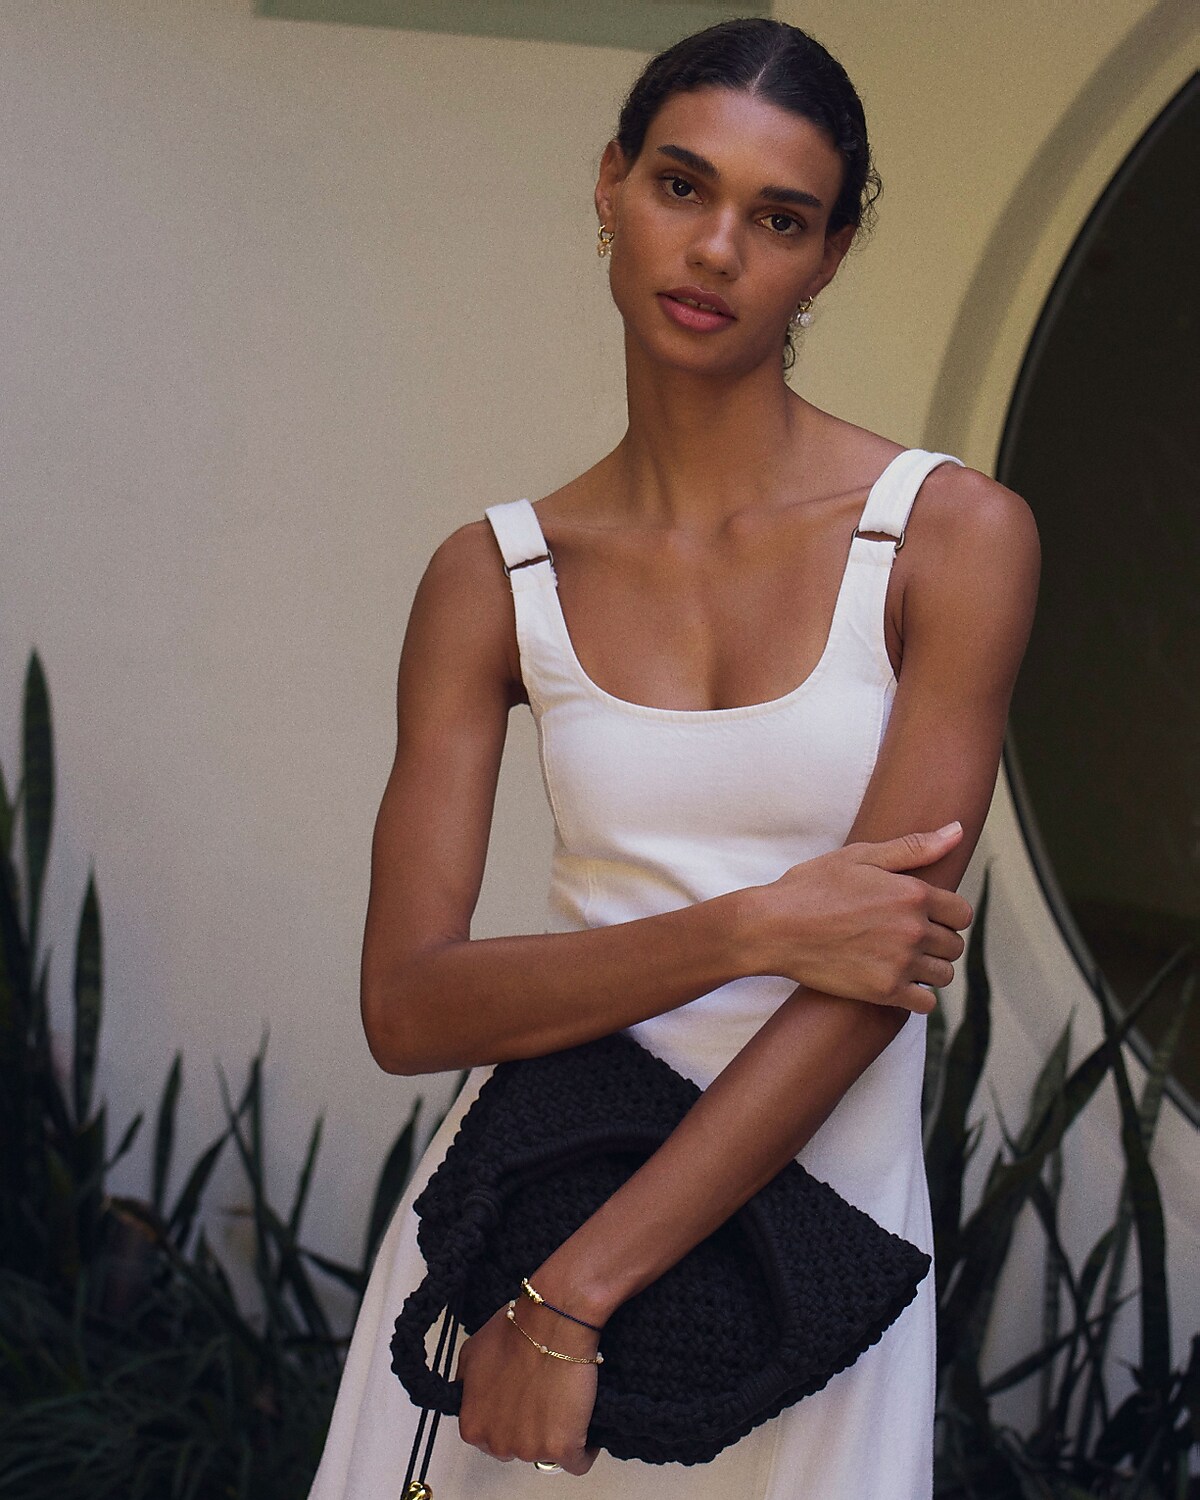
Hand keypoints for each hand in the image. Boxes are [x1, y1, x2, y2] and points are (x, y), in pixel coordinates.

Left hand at [456, 1297, 600, 1475]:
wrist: (551, 1324)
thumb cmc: (517, 1332)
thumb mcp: (472, 1353)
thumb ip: (466, 1384)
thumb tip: (468, 1393)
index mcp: (473, 1425)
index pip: (489, 1439)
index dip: (507, 1418)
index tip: (520, 1406)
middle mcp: (498, 1442)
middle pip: (517, 1448)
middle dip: (528, 1429)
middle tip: (542, 1401)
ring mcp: (530, 1449)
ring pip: (546, 1454)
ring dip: (556, 1435)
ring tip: (565, 1404)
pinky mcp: (562, 1448)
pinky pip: (578, 1463)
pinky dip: (584, 1449)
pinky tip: (585, 1428)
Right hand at [752, 822, 972, 1011]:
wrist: (773, 927)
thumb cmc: (812, 886)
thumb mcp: (860, 857)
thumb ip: (914, 848)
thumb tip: (957, 831)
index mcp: (912, 894)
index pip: (961, 913)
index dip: (945, 914)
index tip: (925, 916)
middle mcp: (913, 929)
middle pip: (954, 945)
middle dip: (936, 941)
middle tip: (906, 937)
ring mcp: (900, 963)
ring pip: (943, 975)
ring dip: (929, 969)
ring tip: (901, 960)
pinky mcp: (884, 991)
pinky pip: (925, 1003)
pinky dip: (916, 996)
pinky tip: (897, 983)